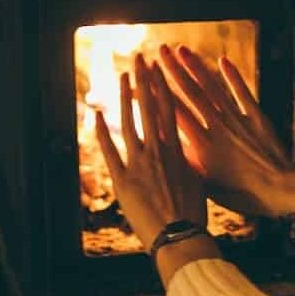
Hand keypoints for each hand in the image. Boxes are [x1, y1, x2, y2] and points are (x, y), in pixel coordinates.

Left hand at [95, 54, 207, 248]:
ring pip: (129, 122)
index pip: (169, 109)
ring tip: (121, 77)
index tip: (159, 68)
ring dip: (124, 97)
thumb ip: (189, 161)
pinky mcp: (122, 180)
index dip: (163, 86)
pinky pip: (109, 150)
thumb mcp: (199, 181)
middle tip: (139, 59)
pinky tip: (95, 114)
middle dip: (144, 80)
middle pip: (150, 107)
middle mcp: (157, 151)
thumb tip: (187, 150)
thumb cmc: (194, 214)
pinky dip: (101, 131)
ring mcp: (138, 164)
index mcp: (177, 150)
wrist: (180, 237)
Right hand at [158, 44, 294, 216]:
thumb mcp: (209, 185)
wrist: (281, 191)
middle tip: (158, 51)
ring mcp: (238, 119)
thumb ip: (190, 164)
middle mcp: (217, 127)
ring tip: (181, 49)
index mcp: (202, 145)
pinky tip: (222, 60)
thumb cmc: (243, 195)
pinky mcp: (257, 117)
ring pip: (212, 87)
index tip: (142, 78)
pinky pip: (242, 92)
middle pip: (190, 92)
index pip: (173, 113)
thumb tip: (171, 149)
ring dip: (196, 66)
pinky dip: (232, 76)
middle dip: (172, 70)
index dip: (156, 94)